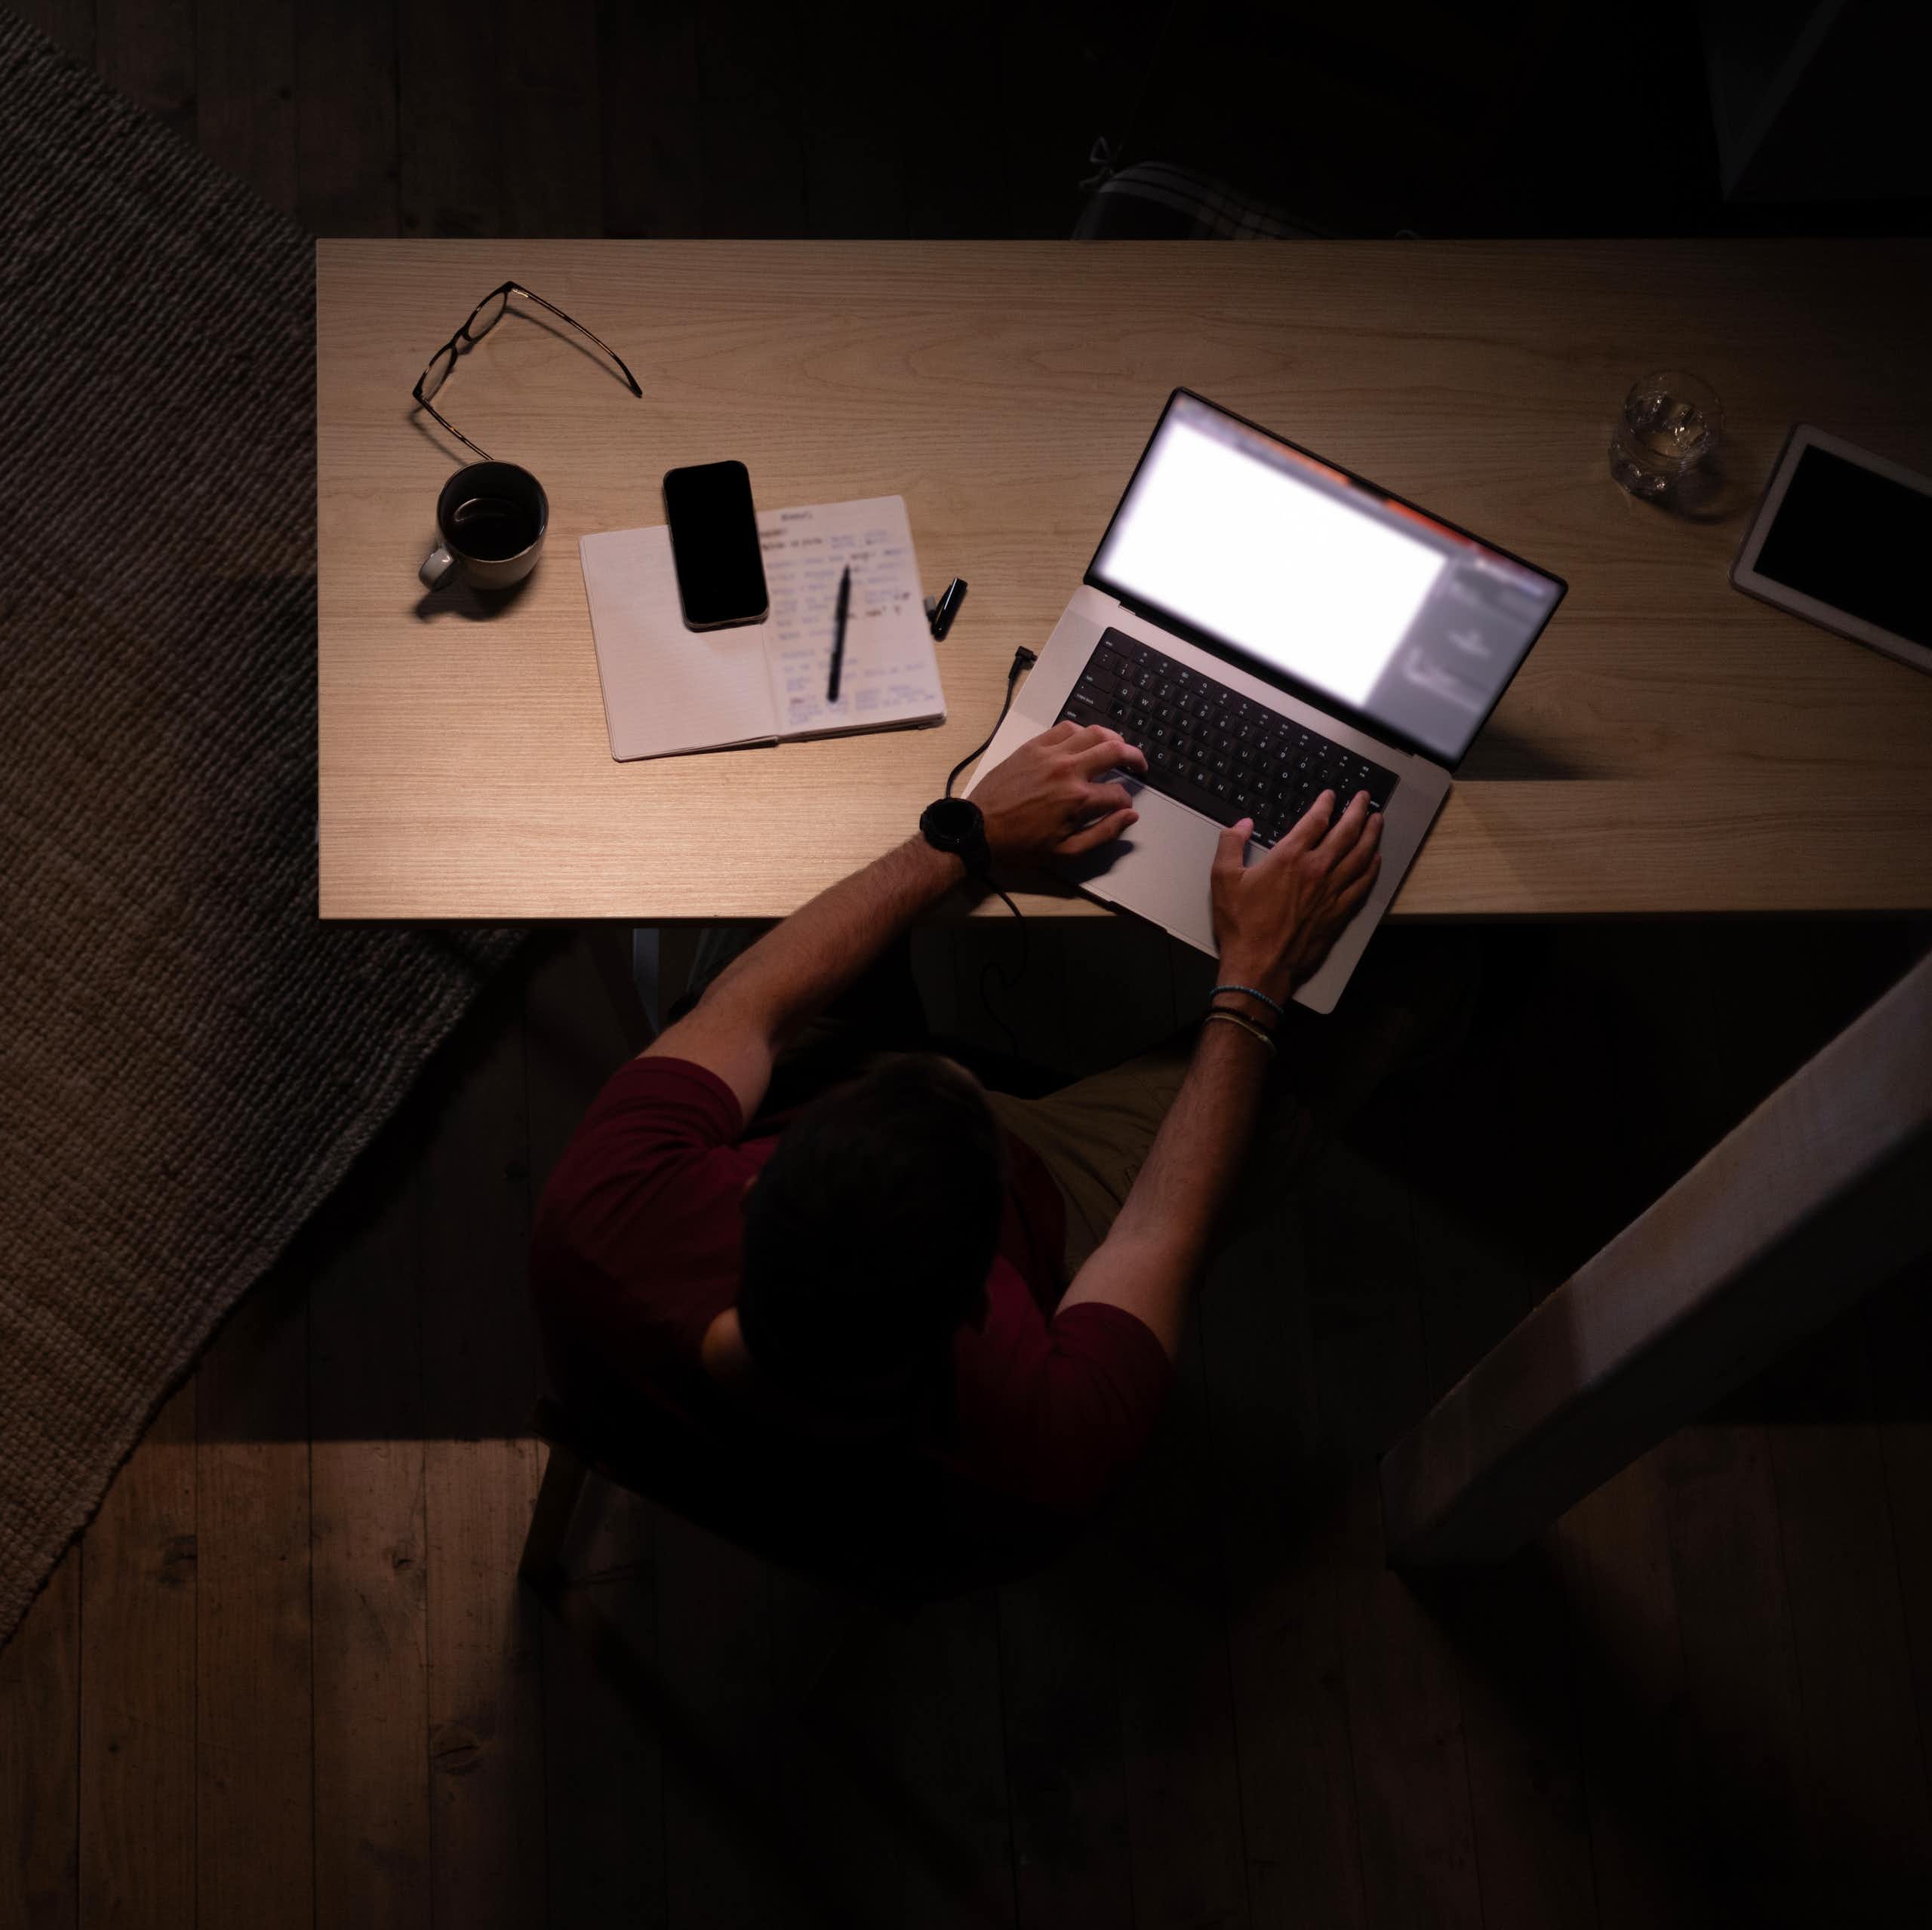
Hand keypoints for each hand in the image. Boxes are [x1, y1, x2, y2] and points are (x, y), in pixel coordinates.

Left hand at [972, 722, 1146, 866]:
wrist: (979, 829)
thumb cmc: (1020, 845)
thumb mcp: (1065, 852)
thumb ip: (1103, 833)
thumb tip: (1130, 817)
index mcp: (1078, 799)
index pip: (1119, 794)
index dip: (1127, 802)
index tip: (1123, 807)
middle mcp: (1068, 770)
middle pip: (1115, 751)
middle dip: (1134, 757)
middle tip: (1139, 765)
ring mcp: (1050, 754)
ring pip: (1093, 732)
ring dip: (1112, 738)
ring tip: (1118, 747)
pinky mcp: (1033, 746)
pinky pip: (1064, 728)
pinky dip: (1081, 731)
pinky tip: (1085, 741)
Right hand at [1210, 790, 1383, 997]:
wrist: (1260, 966)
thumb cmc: (1242, 926)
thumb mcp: (1223, 879)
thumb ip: (1231, 844)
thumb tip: (1242, 824)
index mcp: (1290, 858)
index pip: (1316, 820)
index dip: (1326, 804)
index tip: (1331, 796)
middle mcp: (1317, 870)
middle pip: (1347, 832)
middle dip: (1358, 811)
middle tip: (1365, 798)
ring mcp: (1332, 892)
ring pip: (1361, 855)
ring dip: (1372, 835)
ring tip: (1377, 820)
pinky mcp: (1339, 913)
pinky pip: (1363, 884)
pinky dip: (1372, 869)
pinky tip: (1375, 860)